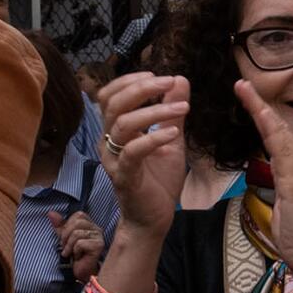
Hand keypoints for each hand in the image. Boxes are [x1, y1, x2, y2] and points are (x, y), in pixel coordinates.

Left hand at [50, 210, 106, 282]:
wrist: (83, 272)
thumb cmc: (75, 255)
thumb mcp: (64, 238)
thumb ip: (59, 225)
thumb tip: (51, 213)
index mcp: (90, 225)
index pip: (79, 215)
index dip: (68, 225)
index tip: (66, 238)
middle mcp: (97, 229)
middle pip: (78, 222)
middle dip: (66, 235)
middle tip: (66, 246)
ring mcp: (99, 237)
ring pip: (77, 233)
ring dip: (69, 245)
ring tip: (70, 253)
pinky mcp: (98, 246)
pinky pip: (80, 243)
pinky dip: (75, 251)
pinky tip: (77, 257)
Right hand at [94, 72, 189, 239]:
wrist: (155, 217)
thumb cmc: (158, 179)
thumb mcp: (172, 139)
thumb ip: (173, 112)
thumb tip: (179, 79)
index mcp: (117, 131)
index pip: (110, 96)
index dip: (129, 81)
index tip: (158, 75)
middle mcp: (109, 142)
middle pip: (112, 105)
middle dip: (141, 89)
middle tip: (169, 82)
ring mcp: (114, 159)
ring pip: (122, 125)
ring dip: (154, 111)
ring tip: (183, 107)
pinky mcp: (124, 177)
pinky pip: (132, 152)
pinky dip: (153, 138)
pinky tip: (173, 133)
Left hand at [232, 80, 292, 282]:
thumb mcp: (284, 197)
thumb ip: (281, 175)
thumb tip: (274, 162)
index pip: (279, 134)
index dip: (263, 114)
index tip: (247, 95)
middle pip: (280, 128)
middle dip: (260, 104)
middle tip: (242, 84)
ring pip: (280, 135)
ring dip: (262, 112)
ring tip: (246, 93)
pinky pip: (282, 152)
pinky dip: (272, 133)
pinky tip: (263, 120)